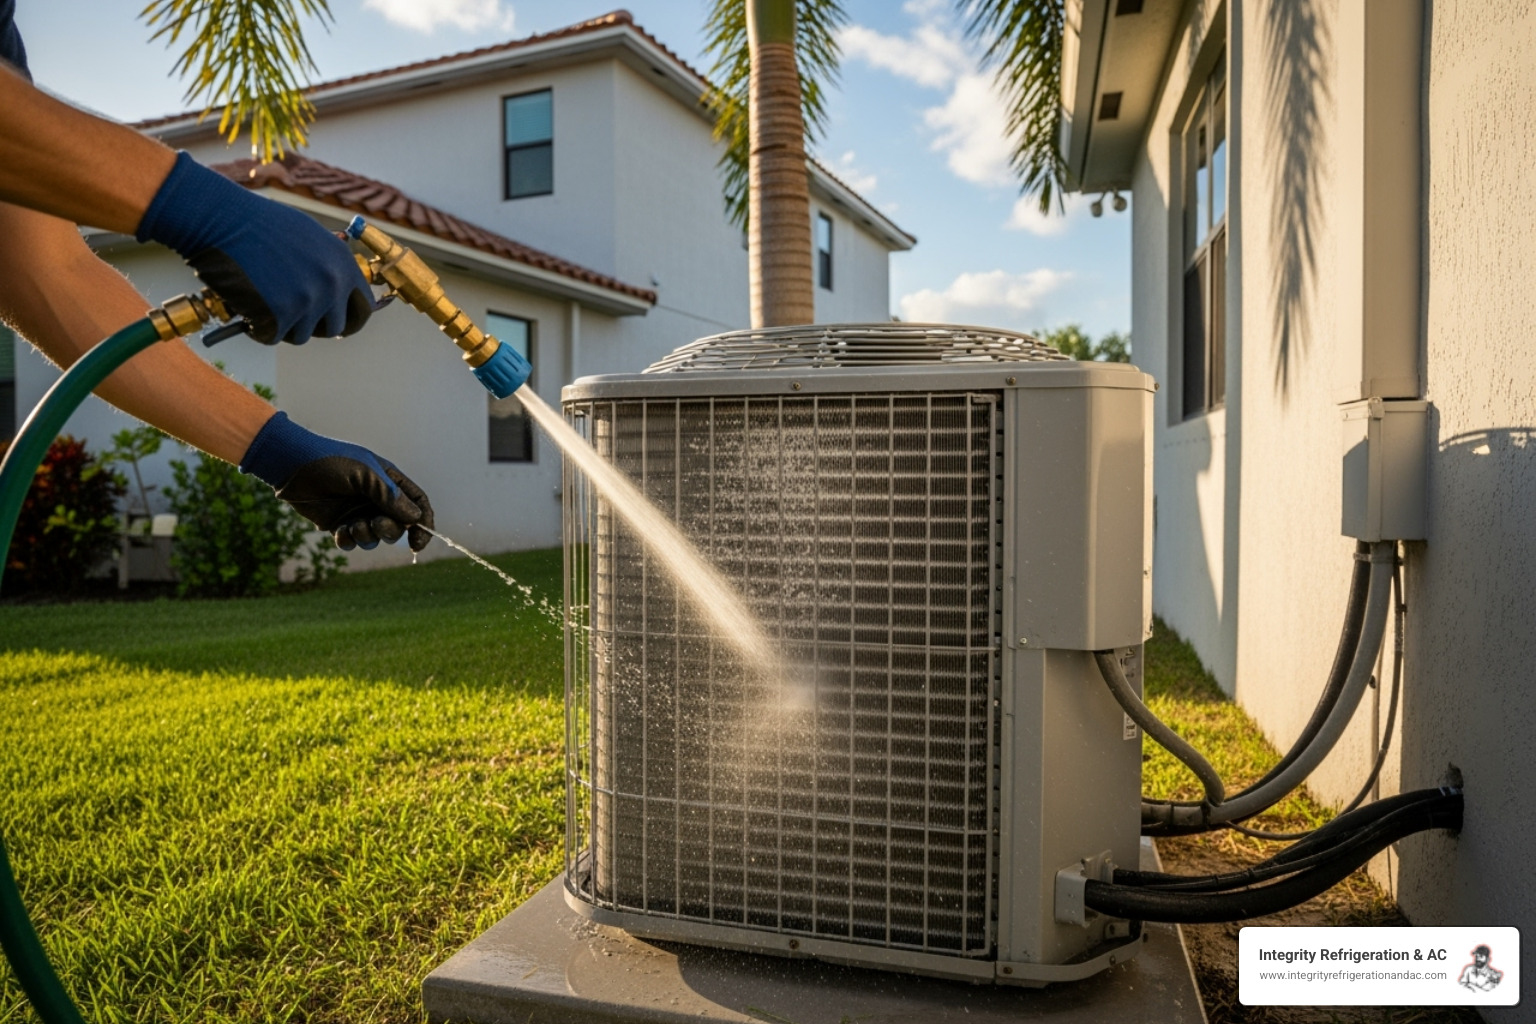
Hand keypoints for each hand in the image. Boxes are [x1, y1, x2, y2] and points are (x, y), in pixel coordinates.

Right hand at [135, 152, 372, 344]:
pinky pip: (272, 336)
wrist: (222, 218)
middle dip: (312, 324)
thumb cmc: (257, 223)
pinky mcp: (281, 314)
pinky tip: (246, 304)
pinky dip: (257, 327)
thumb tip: (338, 291)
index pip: (362, 308)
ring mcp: (308, 300)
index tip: (331, 322)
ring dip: (281, 324)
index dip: (346, 318)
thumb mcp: (308, 236)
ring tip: (261, 298)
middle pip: (334, 328)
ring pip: (301, 334)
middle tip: (288, 313)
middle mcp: (332, 283)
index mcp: (343, 263)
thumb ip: (327, 265)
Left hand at [240, 412, 432, 551]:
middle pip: (398, 525)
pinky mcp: (337, 523)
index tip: (418, 541)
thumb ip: (390, 496)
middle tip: (376, 523)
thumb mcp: (365, 474)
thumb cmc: (330, 462)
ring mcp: (357, 511)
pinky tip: (339, 532)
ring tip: (353, 526)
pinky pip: (351, 541)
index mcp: (388, 481)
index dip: (423, 523)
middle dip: (390, 530)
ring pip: (375, 537)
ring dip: (368, 536)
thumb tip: (415, 517)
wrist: (290, 465)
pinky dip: (348, 541)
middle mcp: (376, 498)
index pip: (417, 503)